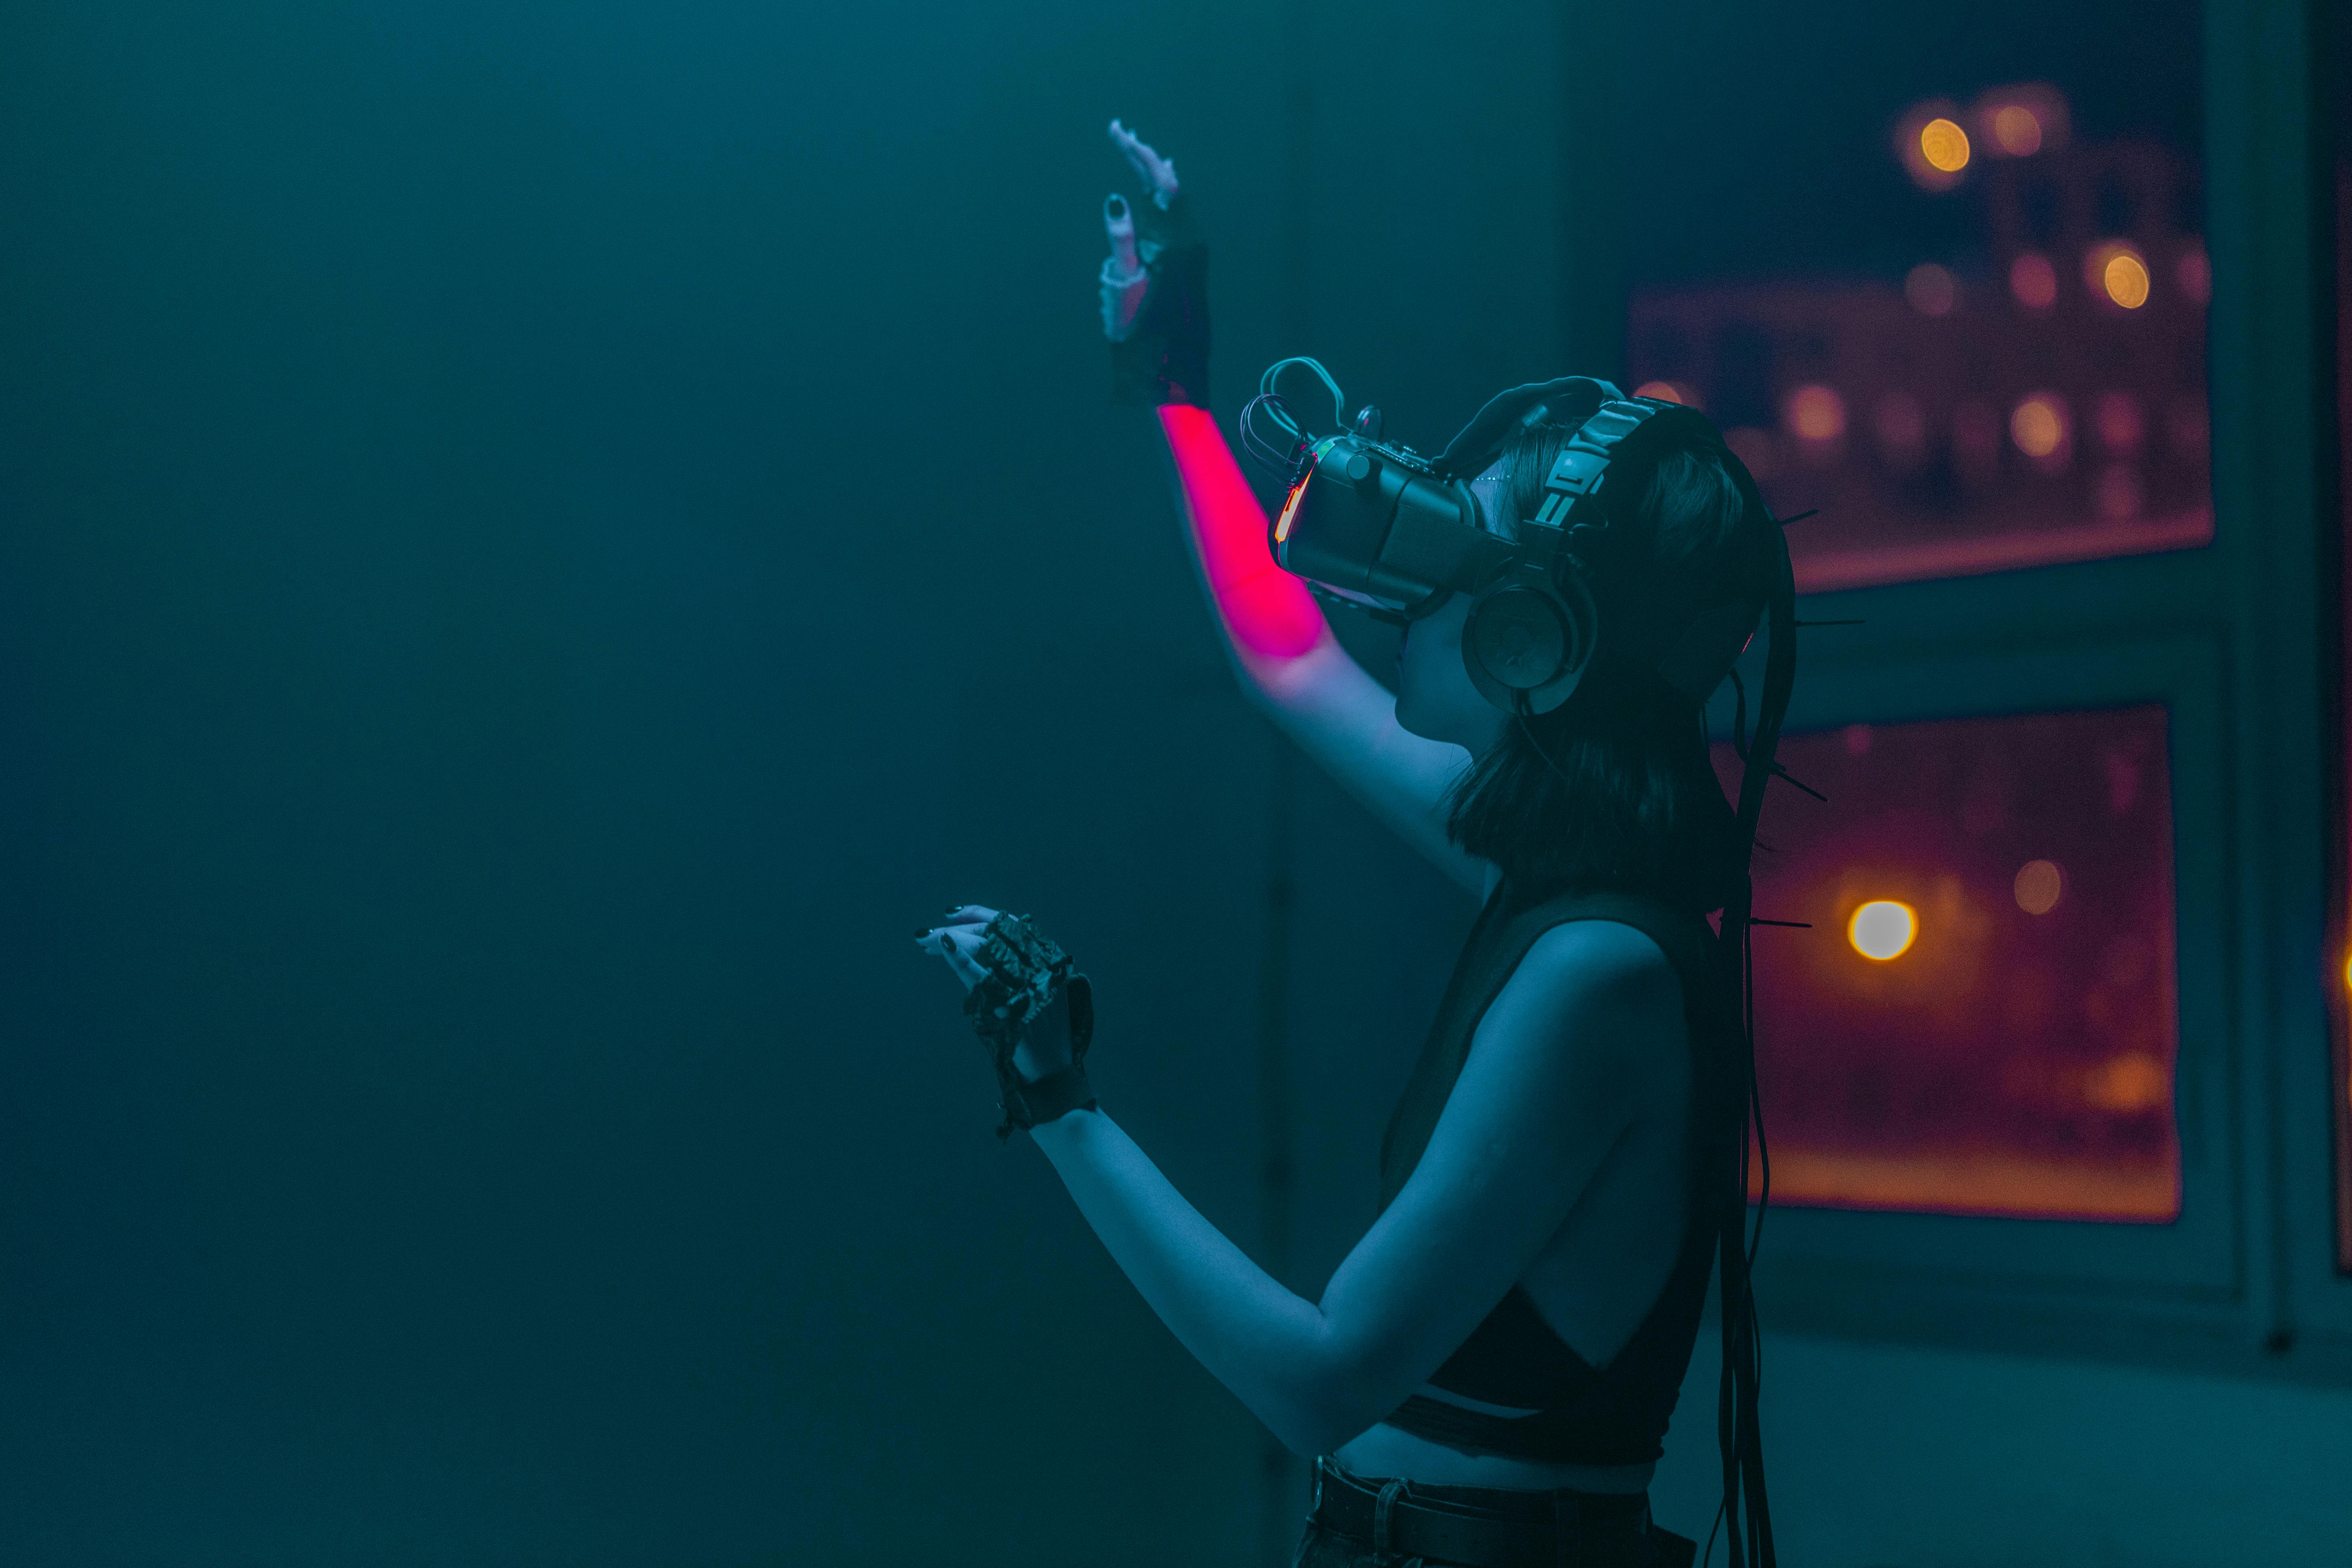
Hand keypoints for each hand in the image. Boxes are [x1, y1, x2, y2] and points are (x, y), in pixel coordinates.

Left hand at [917, 905, 1074, 1082]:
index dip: (979, 914)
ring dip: (951, 939)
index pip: (1010, 924)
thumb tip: (979, 952)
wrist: (1051, 1071)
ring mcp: (1026, 980)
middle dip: (959, 928)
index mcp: (1047, 959)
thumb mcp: (1038, 994)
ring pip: (984, 947)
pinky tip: (944, 945)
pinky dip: (961, 958)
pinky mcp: (1010, 1001)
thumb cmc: (1042, 1036)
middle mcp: (1039, 964)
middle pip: (994, 932)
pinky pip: (980, 973)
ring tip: (925, 939)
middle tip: (928, 934)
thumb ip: (1018, 971)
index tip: (953, 912)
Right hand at [1097, 118, 1207, 405]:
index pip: (1158, 182)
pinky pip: (1175, 217)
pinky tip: (1160, 192)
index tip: (1116, 132)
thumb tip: (1116, 200)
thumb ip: (1121, 239)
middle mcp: (1187, 241)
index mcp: (1174, 241)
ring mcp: (1188, 251)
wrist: (1165, 365)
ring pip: (1173, 200)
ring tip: (1144, 152)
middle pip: (1167, 185)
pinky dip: (1164, 196)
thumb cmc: (1141, 329)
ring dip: (1156, 173)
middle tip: (1120, 132)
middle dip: (1143, 156)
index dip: (1137, 152)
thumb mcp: (1124, 282)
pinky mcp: (1184, 263)